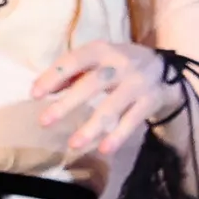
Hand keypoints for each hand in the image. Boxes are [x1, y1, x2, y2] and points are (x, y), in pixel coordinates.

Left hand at [31, 40, 182, 155]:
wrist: (165, 68)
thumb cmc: (118, 64)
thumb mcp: (97, 59)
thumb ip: (72, 72)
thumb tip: (42, 88)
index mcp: (101, 49)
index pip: (74, 60)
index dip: (53, 76)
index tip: (34, 94)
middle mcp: (120, 64)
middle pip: (91, 84)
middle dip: (67, 104)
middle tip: (44, 121)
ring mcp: (136, 83)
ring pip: (112, 107)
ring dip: (91, 126)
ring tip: (73, 144)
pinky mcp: (150, 101)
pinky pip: (132, 120)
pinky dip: (118, 135)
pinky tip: (104, 149)